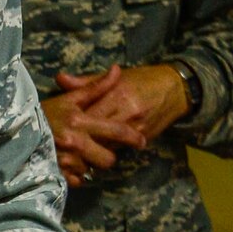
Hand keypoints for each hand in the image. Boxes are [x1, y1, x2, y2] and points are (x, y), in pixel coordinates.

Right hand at [42, 66, 145, 188]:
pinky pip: (76, 180)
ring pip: (91, 170)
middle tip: (99, 150)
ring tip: (77, 155)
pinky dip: (74, 174)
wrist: (13, 130)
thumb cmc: (45, 112)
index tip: (142, 141)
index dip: (133, 138)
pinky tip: (68, 164)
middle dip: (106, 156)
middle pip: (107, 159)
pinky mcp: (56, 173)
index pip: (116, 131)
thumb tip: (118, 70)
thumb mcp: (70, 98)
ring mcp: (65, 160)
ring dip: (87, 164)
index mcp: (80, 121)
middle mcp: (74, 142)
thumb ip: (96, 87)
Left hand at [55, 62, 190, 173]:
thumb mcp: (116, 76)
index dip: (72, 125)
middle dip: (79, 142)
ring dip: (92, 150)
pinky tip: (94, 155)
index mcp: (117, 94)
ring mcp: (137, 127)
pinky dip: (108, 151)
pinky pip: (121, 149)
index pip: (89, 114)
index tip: (57, 129)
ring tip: (74, 155)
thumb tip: (60, 79)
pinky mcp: (144, 138)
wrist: (175, 89)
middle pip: (97, 133)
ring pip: (108, 145)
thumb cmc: (142, 79)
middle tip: (62, 148)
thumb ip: (87, 82)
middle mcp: (127, 112)